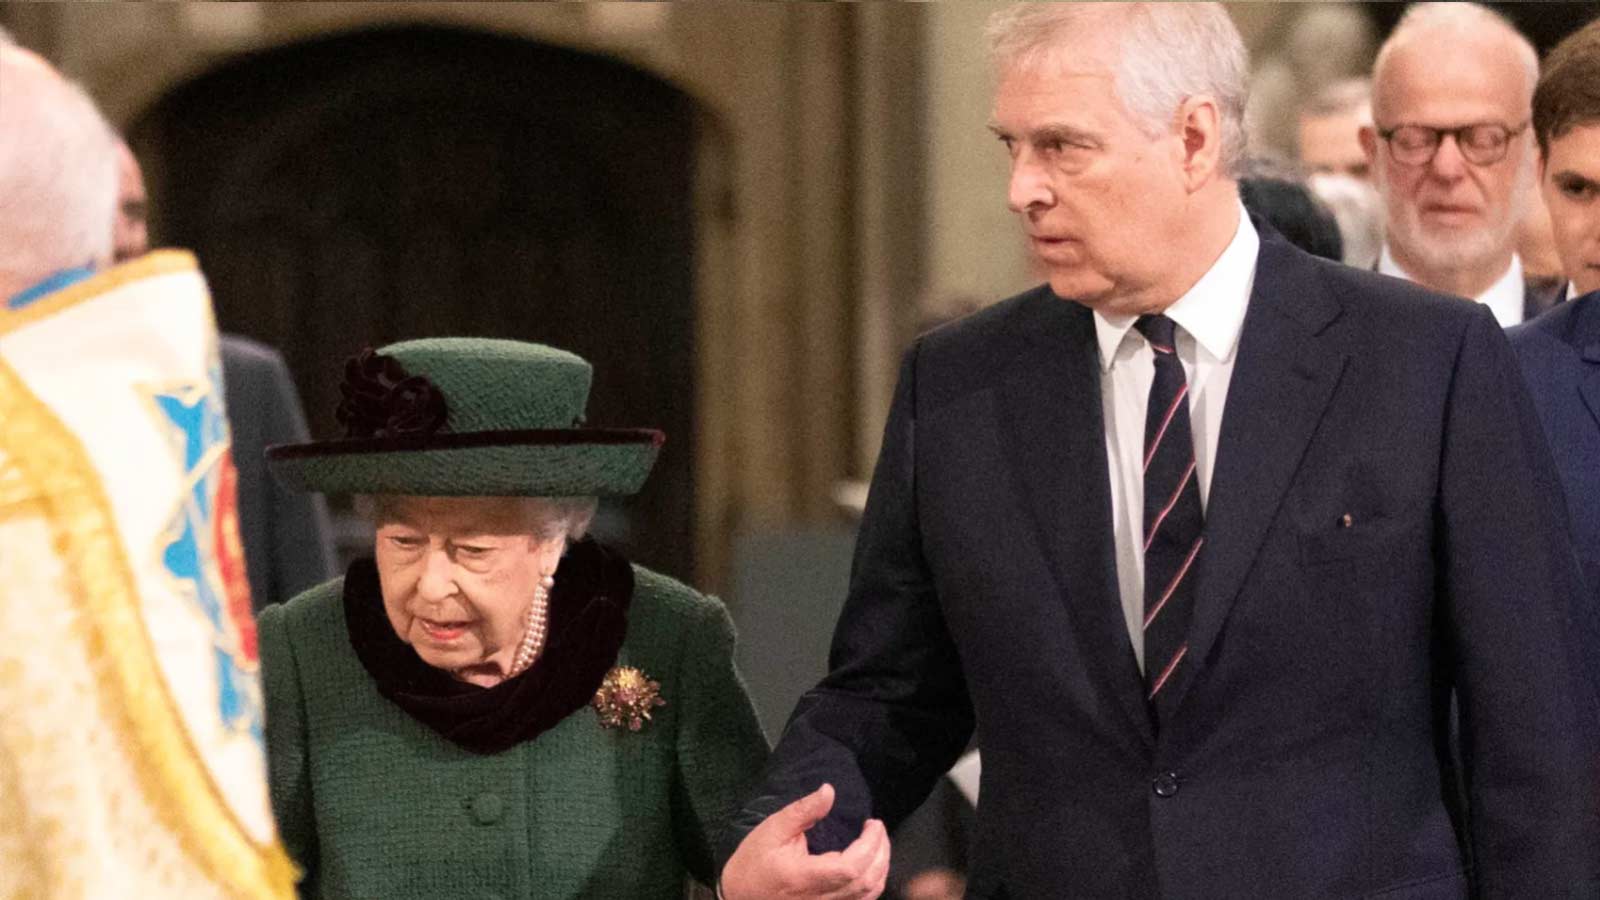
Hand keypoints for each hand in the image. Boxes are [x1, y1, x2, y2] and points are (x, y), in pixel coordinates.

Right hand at [720, 783, 890, 899]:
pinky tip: (871, 867)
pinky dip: (872, 885)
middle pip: (867, 882)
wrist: (738, 898)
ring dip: (880, 869)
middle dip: (881, 852)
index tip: (872, 823)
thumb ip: (803, 811)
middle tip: (877, 829)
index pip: (852, 868)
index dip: (870, 845)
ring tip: (879, 844)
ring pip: (868, 896)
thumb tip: (829, 791)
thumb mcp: (773, 830)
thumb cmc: (753, 863)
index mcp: (804, 878)